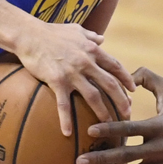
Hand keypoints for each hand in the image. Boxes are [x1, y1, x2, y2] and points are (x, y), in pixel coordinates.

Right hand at [15, 22, 133, 135]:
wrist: (29, 35)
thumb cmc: (52, 32)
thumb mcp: (76, 30)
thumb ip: (91, 36)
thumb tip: (102, 39)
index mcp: (92, 50)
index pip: (115, 66)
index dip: (126, 79)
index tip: (133, 90)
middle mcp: (86, 62)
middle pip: (110, 84)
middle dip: (122, 100)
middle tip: (128, 114)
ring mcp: (72, 73)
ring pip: (93, 96)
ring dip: (103, 112)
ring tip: (109, 125)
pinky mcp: (57, 81)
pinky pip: (63, 104)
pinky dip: (66, 119)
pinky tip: (67, 133)